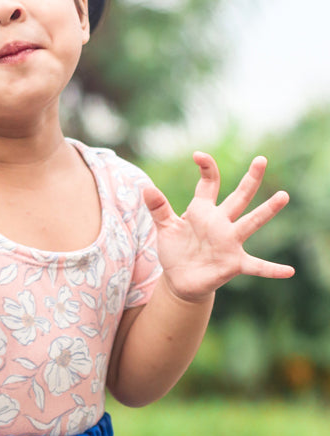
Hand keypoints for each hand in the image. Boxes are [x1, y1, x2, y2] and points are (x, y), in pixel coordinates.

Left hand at [142, 152, 293, 302]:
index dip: (205, 168)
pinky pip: (257, 266)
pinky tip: (289, 271)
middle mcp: (221, 222)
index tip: (198, 155)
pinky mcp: (234, 263)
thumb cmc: (175, 250)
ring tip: (283, 195)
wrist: (179, 280)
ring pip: (251, 222)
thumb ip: (158, 207)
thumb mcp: (165, 227)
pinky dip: (272, 269)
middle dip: (250, 179)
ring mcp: (230, 242)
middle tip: (261, 159)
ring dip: (267, 210)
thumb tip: (146, 187)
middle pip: (239, 196)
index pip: (209, 183)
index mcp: (203, 211)